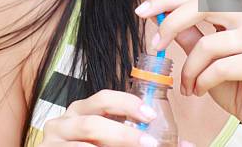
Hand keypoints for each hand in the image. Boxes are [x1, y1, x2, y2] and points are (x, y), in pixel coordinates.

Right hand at [41, 88, 195, 145]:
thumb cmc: (91, 146)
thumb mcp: (113, 138)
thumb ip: (140, 136)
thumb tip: (188, 145)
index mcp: (82, 109)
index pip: (105, 98)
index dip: (128, 104)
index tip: (152, 115)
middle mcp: (64, 121)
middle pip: (94, 121)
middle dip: (124, 134)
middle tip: (150, 144)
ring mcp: (53, 140)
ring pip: (86, 143)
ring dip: (114, 146)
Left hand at [135, 0, 241, 143]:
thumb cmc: (235, 84)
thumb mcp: (203, 57)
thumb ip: (187, 34)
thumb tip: (159, 15)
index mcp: (236, 10)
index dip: (167, 0)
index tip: (141, 10)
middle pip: (203, 7)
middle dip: (172, 24)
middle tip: (155, 45)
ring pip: (208, 44)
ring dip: (189, 69)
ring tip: (188, 85)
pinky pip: (220, 68)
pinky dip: (203, 82)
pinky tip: (201, 90)